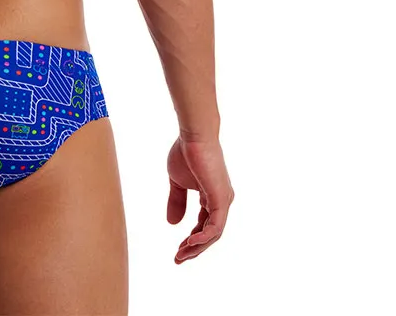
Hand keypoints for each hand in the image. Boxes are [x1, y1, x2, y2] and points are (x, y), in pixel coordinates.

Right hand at [167, 134, 233, 263]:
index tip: (177, 251)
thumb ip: (176, 202)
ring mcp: (223, 201)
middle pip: (209, 234)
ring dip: (196, 247)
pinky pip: (215, 226)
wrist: (193, 136)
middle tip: (178, 259)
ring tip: (181, 254)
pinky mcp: (221, 199)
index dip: (191, 240)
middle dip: (193, 249)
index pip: (203, 225)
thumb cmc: (186, 153)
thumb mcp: (177, 182)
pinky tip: (189, 242)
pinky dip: (203, 237)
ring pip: (213, 234)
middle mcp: (221, 202)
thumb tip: (172, 224)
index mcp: (211, 197)